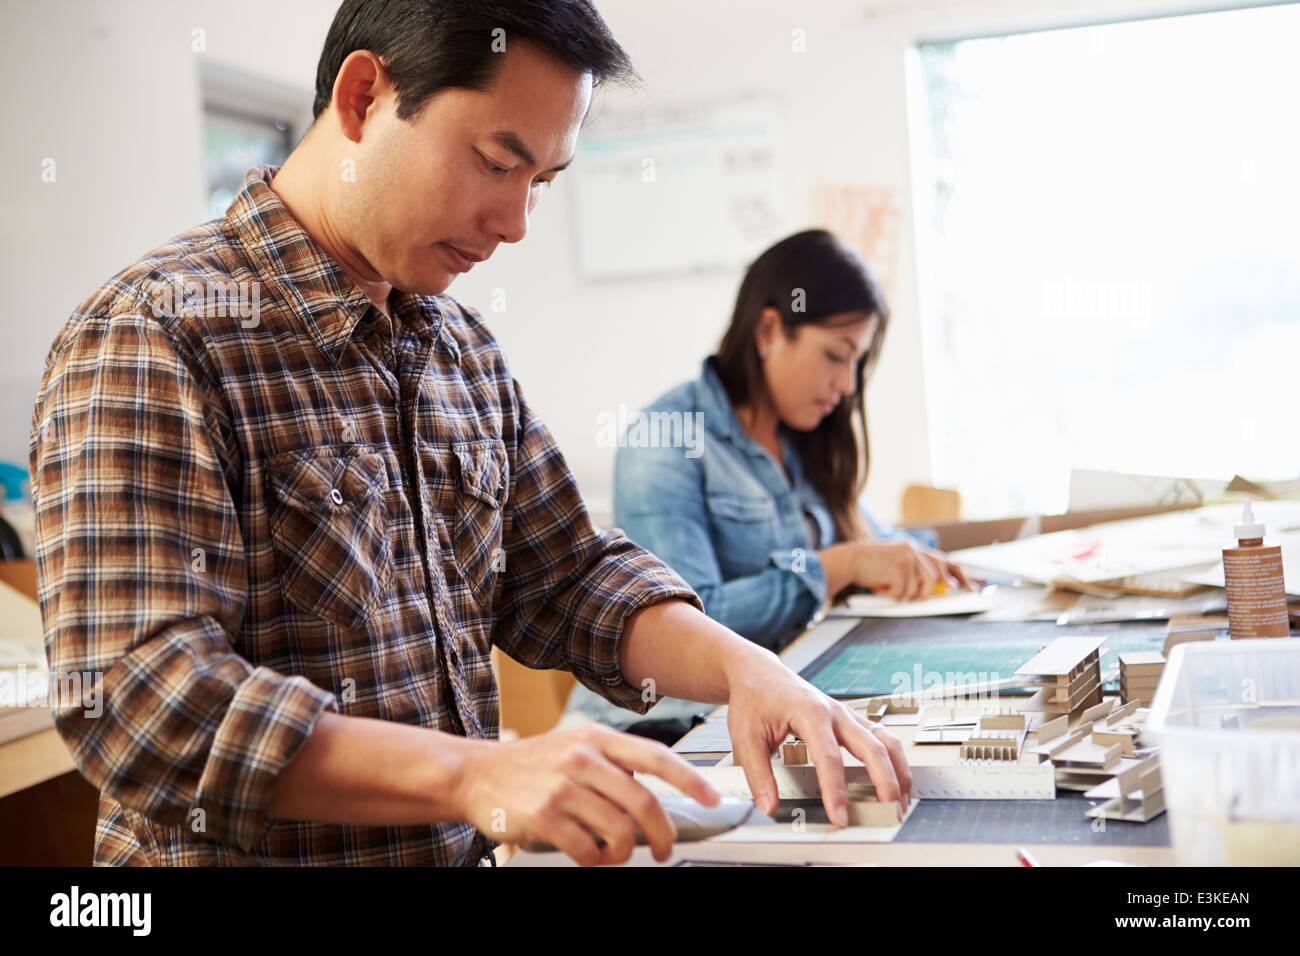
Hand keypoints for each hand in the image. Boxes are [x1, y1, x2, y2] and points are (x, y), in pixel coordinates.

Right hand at [453, 725, 719, 865]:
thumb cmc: (530, 764)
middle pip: (645, 804)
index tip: (712, 798)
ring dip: (624, 853)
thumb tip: (655, 790)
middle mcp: (584, 758)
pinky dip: (597, 862)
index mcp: (597, 738)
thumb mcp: (574, 745)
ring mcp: (564, 787)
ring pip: (620, 831)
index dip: (690, 780)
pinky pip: (589, 851)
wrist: (475, 773)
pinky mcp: (545, 816)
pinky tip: (591, 857)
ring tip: (615, 855)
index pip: (657, 757)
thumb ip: (613, 762)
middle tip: (664, 850)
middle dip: (663, 835)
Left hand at [724, 648, 911, 825]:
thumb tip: (769, 805)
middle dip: (884, 782)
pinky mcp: (850, 719)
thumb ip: (758, 774)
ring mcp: (846, 715)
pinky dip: (894, 760)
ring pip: (886, 740)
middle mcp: (834, 712)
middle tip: (888, 813)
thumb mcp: (745, 736)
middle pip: (872, 748)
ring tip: (900, 801)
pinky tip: (895, 780)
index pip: (829, 758)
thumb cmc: (754, 698)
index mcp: (810, 712)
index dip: (836, 790)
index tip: (839, 816)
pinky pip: (882, 737)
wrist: (759, 673)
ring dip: (898, 771)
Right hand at [852, 540, 977, 600]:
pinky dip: (892, 595)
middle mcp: (915, 551)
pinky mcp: (899, 568)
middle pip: (936, 577)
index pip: (947, 562)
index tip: (974, 588)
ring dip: (906, 595)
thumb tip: (942, 589)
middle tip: (912, 596)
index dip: (962, 576)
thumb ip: (918, 573)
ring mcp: (907, 558)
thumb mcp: (898, 566)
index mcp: (917, 549)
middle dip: (929, 592)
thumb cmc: (873, 567)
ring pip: (920, 588)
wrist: (850, 560)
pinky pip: (904, 592)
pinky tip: (881, 587)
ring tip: (890, 590)